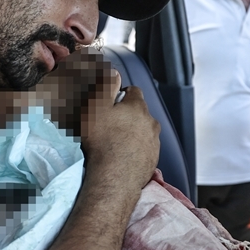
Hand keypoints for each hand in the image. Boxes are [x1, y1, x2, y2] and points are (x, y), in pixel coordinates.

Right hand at [76, 56, 158, 190]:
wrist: (114, 176)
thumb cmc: (102, 140)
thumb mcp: (96, 107)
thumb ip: (106, 86)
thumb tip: (114, 72)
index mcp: (137, 106)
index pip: (133, 91)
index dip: (121, 95)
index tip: (111, 103)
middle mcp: (151, 122)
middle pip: (140, 113)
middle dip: (128, 116)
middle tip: (110, 125)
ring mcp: (154, 142)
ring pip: (144, 132)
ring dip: (134, 134)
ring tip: (116, 144)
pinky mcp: (153, 160)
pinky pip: (144, 150)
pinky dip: (136, 151)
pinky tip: (123, 157)